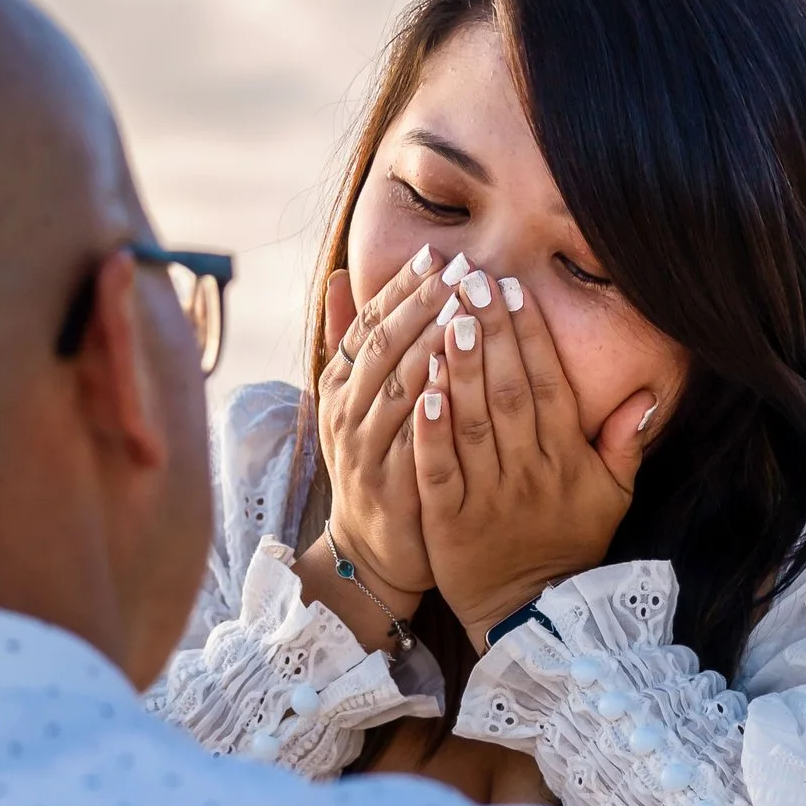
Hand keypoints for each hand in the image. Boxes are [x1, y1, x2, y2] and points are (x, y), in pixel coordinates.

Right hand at [317, 252, 453, 610]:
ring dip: (432, 341)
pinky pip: (417, 434)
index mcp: (338, 385)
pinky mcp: (393, 483)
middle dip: (422, 302)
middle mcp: (347, 412)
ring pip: (400, 382)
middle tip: (460, 268)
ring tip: (467, 305)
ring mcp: (367, 448)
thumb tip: (339, 275)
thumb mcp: (356, 403)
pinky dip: (436, 401)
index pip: (368, 321)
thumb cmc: (378, 464)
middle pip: (384, 344)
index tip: (435, 254)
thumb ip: (354, 343)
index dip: (400, 286)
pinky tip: (461, 373)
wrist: (375, 551)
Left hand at [410, 273, 658, 641]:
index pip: (548, 385)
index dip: (530, 336)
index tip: (513, 291)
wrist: (532, 616)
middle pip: (509, 392)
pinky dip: (432, 430)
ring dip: (461, 368)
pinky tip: (423, 389)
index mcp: (565, 462)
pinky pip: (439, 469)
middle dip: (491, 334)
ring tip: (446, 315)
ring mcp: (487, 498)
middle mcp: (527, 475)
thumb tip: (645, 396)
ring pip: (473, 422)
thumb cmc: (570, 548)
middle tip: (472, 280)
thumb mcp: (612, 500)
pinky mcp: (449, 522)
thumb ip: (624, 446)